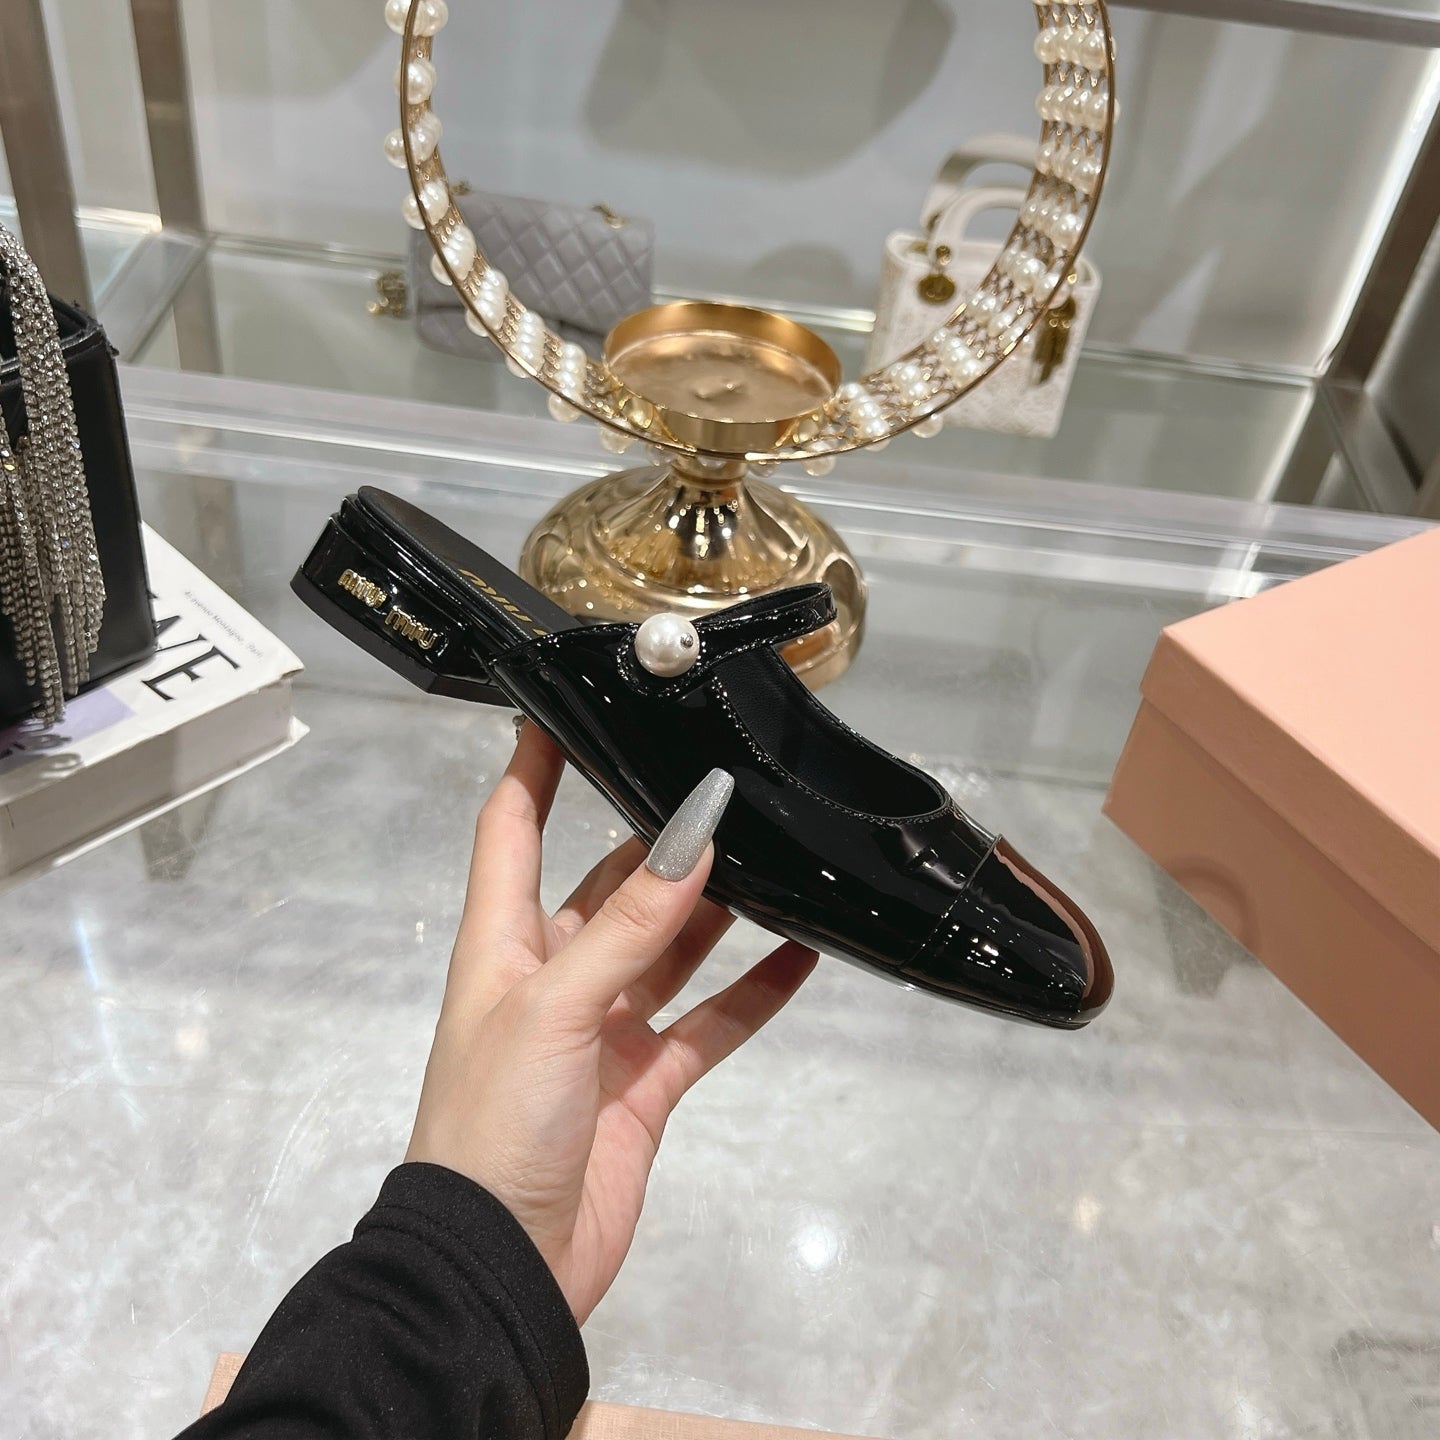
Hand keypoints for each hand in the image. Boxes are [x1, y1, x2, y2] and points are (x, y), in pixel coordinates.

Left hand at [405, 723, 816, 1322]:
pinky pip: (707, 1022)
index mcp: (505, 945)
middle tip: (719, 784)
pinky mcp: (645, 1082)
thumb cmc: (495, 1125)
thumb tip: (691, 835)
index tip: (559, 706)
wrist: (503, 1267)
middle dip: (656, 839)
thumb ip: (630, 925)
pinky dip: (752, 993)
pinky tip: (801, 955)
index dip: (532, 768)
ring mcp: (603, 1030)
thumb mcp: (556, 1009)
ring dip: (713, 910)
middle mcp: (554, 976)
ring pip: (668, 949)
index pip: (511, 832)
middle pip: (609, 885)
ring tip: (772, 855)